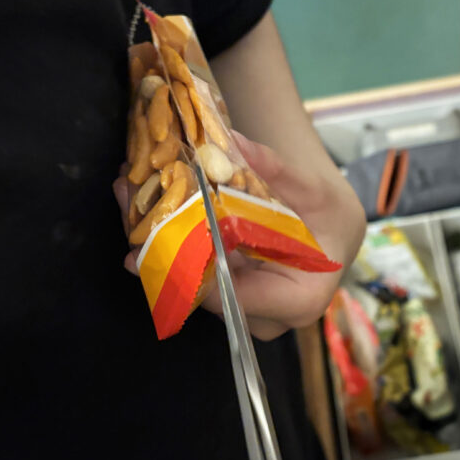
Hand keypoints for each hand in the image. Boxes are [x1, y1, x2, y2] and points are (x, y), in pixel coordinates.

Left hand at [113, 132, 364, 339]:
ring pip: (190, 286)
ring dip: (155, 240)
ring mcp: (243, 312)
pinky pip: (191, 277)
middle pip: (205, 293)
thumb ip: (272, 168)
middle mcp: (268, 317)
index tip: (164, 238)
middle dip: (162, 246)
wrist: (331, 231)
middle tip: (131, 196)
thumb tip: (232, 143)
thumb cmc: (330, 216)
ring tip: (128, 191)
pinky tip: (141, 204)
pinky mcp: (225, 299)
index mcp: (301, 299)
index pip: (239, 298)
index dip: (197, 272)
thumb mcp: (312, 189)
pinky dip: (165, 241)